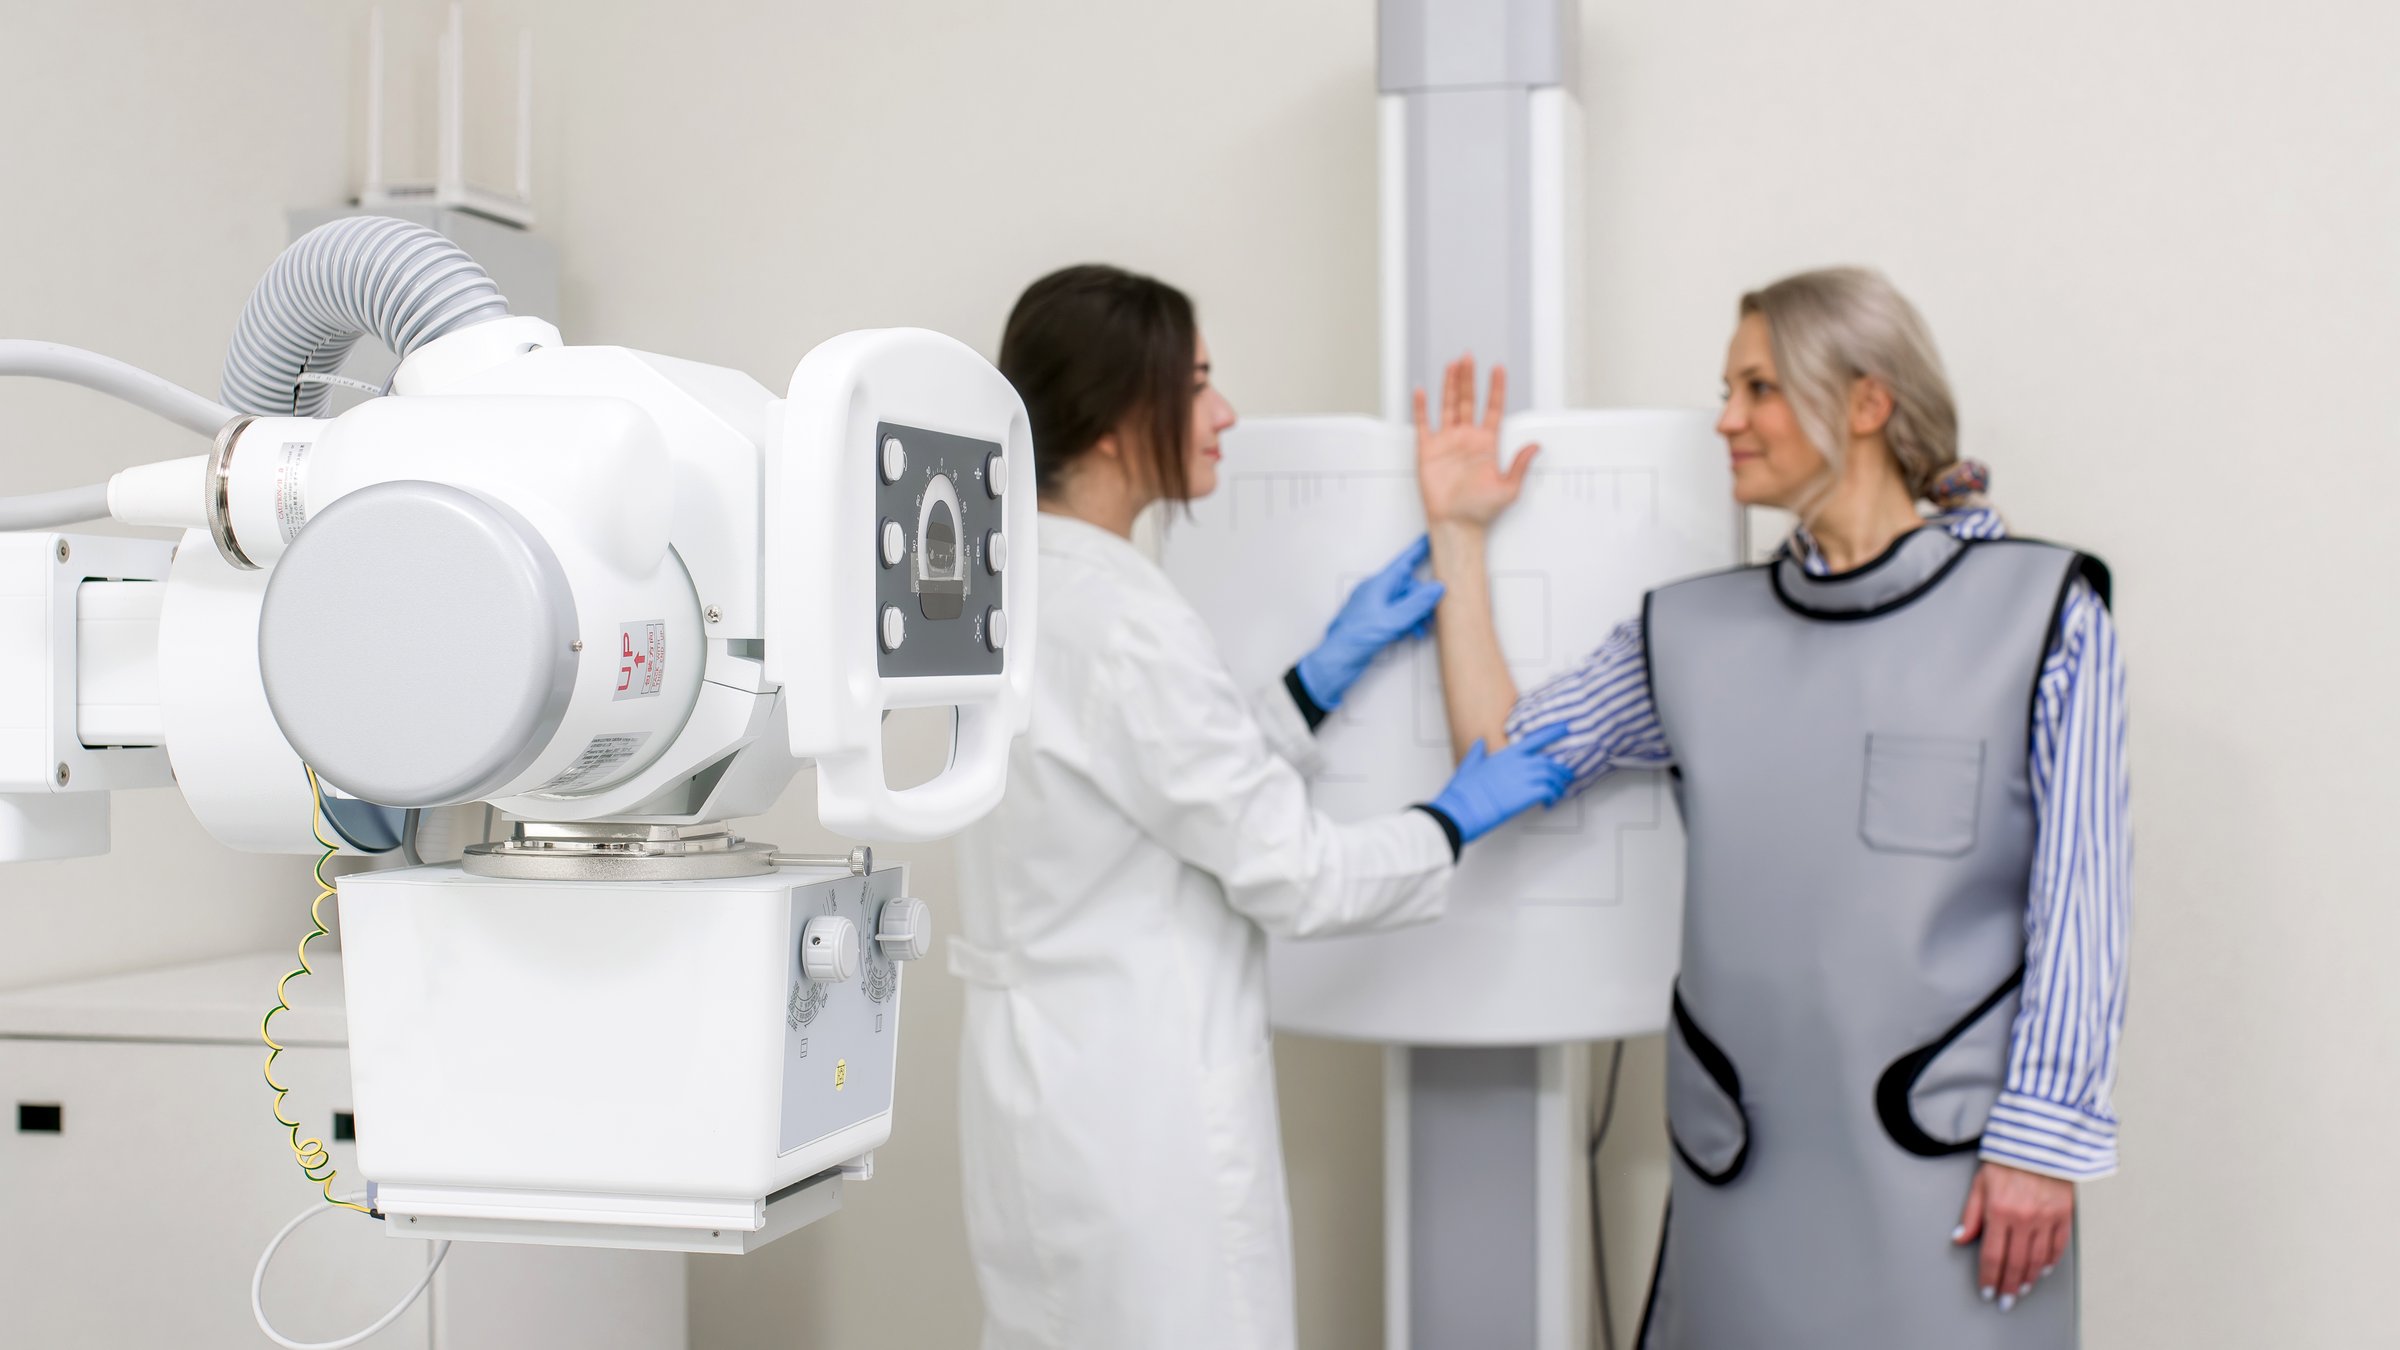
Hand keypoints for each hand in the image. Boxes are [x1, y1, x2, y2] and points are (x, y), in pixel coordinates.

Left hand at [1295, 536, 1445, 710]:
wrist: (1336, 662)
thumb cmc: (1355, 639)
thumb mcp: (1392, 620)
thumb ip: (1416, 604)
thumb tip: (1437, 587)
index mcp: (1378, 585)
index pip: (1404, 562)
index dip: (1420, 550)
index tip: (1433, 538)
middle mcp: (1378, 593)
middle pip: (1409, 586)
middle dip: (1424, 599)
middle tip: (1434, 612)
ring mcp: (1377, 608)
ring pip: (1406, 602)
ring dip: (1418, 614)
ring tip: (1423, 628)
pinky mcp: (1376, 622)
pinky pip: (1399, 615)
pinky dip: (1409, 622)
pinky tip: (1413, 633)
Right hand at [1415, 355, 1539, 529]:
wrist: (1456, 524)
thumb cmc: (1481, 510)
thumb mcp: (1510, 488)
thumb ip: (1520, 464)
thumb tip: (1536, 446)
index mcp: (1487, 444)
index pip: (1492, 408)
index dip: (1495, 389)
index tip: (1498, 369)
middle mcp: (1467, 439)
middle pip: (1469, 400)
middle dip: (1469, 378)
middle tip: (1469, 358)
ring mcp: (1447, 442)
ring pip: (1449, 406)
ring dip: (1450, 386)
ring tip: (1452, 366)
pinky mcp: (1428, 450)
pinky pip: (1423, 424)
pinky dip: (1421, 407)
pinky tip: (1422, 392)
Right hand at [1428, 723, 1574, 844]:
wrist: (1462, 808)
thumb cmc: (1463, 790)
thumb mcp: (1469, 765)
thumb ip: (1477, 752)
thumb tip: (1480, 742)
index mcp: (1506, 754)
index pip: (1535, 739)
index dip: (1552, 732)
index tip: (1565, 728)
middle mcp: (1518, 763)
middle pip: (1548, 762)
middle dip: (1560, 770)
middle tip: (1566, 777)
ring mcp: (1524, 778)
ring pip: (1552, 777)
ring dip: (1558, 785)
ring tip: (1558, 793)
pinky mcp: (1527, 794)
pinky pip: (1549, 792)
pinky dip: (1553, 797)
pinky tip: (1550, 803)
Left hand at [1953, 1162, 2074, 1311]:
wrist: (2040, 1139)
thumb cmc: (2007, 1158)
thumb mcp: (1980, 1182)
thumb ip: (1970, 1214)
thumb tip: (1960, 1238)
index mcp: (1999, 1210)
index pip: (1992, 1255)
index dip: (1989, 1277)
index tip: (1987, 1291)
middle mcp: (2023, 1217)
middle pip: (2016, 1263)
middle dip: (2009, 1286)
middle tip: (2005, 1301)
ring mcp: (2046, 1217)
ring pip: (2038, 1259)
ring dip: (2029, 1279)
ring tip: (2022, 1289)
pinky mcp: (2064, 1214)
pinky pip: (2058, 1246)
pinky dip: (2050, 1261)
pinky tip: (2043, 1269)